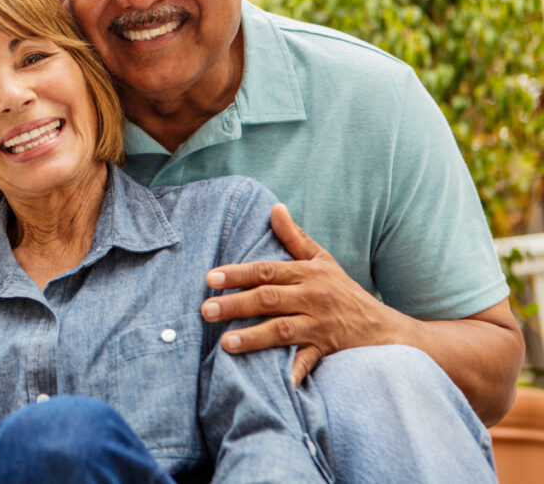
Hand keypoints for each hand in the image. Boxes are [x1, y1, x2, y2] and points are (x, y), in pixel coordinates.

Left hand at [201, 204, 391, 385]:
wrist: (384, 327)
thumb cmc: (345, 291)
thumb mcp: (323, 260)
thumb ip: (295, 237)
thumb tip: (274, 208)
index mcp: (308, 274)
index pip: (267, 271)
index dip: (238, 274)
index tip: (210, 279)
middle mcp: (313, 297)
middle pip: (269, 299)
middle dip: (236, 304)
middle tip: (206, 310)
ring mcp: (320, 325)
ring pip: (283, 330)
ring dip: (254, 337)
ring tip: (225, 343)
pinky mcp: (328, 349)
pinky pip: (309, 361)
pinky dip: (296, 371)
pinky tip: (280, 381)